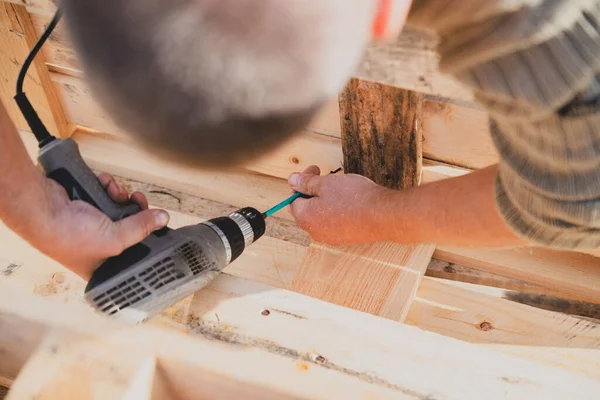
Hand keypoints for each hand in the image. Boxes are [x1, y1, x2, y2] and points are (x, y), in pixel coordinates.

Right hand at [33, 173, 168, 279]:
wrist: (40, 209)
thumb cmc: (69, 236)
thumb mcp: (114, 238)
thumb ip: (141, 228)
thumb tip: (163, 219)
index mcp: (102, 264)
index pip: (134, 252)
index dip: (145, 237)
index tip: (153, 223)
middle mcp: (97, 246)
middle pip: (130, 225)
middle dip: (135, 209)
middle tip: (137, 199)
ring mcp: (90, 224)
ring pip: (119, 206)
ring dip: (120, 194)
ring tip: (115, 190)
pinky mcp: (86, 204)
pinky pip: (105, 193)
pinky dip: (107, 186)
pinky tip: (105, 183)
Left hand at [287, 165, 390, 245]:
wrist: (383, 216)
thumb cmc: (354, 198)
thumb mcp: (326, 183)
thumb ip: (306, 183)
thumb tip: (292, 181)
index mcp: (305, 217)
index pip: (292, 199)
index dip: (301, 182)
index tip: (314, 171)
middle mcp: (314, 232)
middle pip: (306, 208)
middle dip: (313, 191)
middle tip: (326, 177)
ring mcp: (331, 237)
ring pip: (321, 215)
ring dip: (325, 200)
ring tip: (339, 188)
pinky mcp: (345, 238)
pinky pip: (334, 223)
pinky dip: (336, 211)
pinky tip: (349, 201)